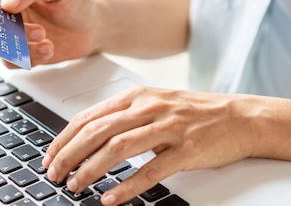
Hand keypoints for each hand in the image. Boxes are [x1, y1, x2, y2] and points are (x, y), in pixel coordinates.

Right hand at [0, 0, 101, 67]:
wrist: (92, 28)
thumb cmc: (75, 2)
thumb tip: (6, 3)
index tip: (5, 16)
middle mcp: (8, 12)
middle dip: (8, 32)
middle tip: (35, 30)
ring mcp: (14, 33)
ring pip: (0, 47)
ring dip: (22, 47)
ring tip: (46, 39)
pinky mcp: (22, 52)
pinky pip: (14, 61)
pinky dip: (31, 58)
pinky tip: (48, 48)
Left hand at [42, 87, 256, 204]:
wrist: (240, 117)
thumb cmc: (195, 113)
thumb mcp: (155, 103)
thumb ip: (124, 116)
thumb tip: (88, 137)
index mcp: (137, 96)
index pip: (89, 116)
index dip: (64, 138)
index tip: (50, 155)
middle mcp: (149, 108)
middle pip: (97, 131)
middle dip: (69, 155)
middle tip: (55, 174)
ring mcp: (168, 127)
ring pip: (118, 148)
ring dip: (91, 169)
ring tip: (76, 186)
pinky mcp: (186, 149)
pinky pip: (151, 170)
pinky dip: (128, 185)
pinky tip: (112, 198)